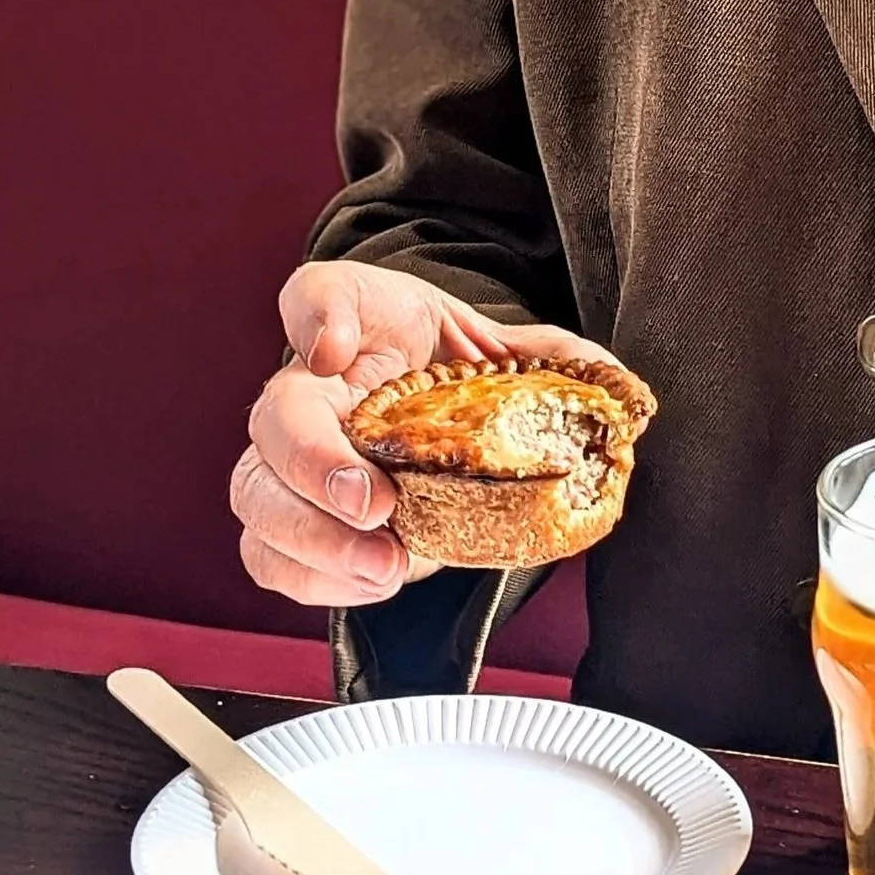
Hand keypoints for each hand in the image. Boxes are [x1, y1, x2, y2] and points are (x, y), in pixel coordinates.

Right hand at [233, 261, 600, 607]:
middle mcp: (309, 386)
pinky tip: (368, 580)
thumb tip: (617, 391)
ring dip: (315, 539)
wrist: (418, 392)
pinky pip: (270, 555)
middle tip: (376, 502)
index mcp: (357, 323)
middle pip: (274, 416)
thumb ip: (552, 359)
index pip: (318, 294)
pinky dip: (313, 577)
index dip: (319, 318)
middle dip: (314, 466)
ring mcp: (292, 455)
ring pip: (257, 495)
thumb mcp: (498, 340)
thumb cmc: (447, 360)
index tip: (335, 347)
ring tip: (383, 562)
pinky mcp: (297, 516)